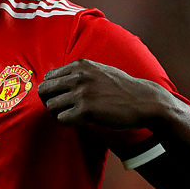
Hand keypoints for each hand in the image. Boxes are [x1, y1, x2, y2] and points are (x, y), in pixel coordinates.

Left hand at [37, 59, 173, 128]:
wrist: (145, 101)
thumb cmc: (122, 88)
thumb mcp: (99, 70)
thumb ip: (78, 72)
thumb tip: (55, 78)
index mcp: (79, 65)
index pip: (48, 77)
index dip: (52, 90)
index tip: (61, 98)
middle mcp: (78, 76)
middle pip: (44, 91)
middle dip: (49, 102)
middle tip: (62, 109)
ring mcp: (82, 93)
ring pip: (51, 106)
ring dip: (59, 114)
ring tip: (72, 116)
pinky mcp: (86, 111)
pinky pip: (62, 119)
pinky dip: (67, 122)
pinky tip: (79, 121)